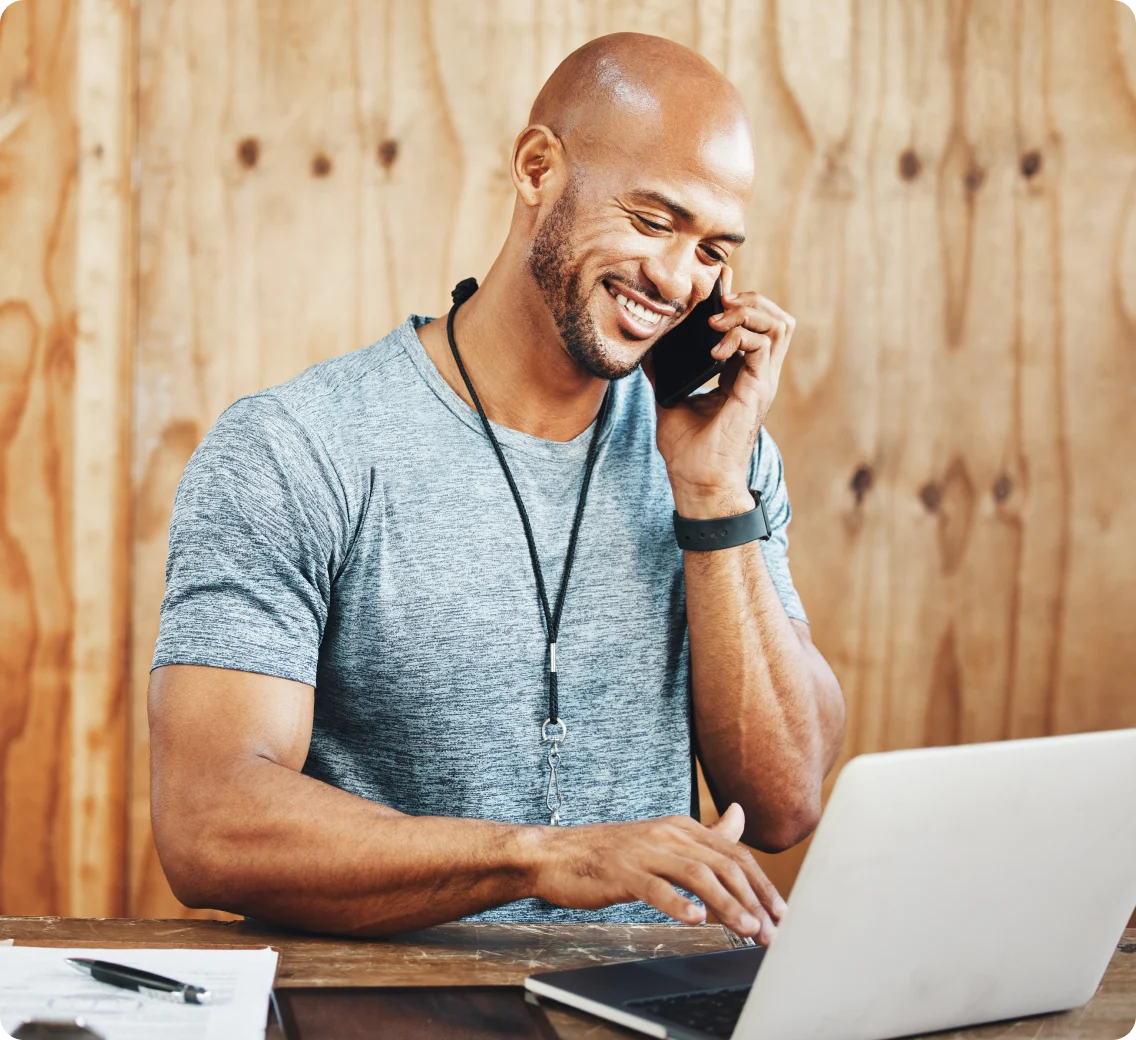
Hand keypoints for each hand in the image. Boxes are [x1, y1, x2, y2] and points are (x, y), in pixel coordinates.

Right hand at [528, 803, 785, 944]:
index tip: (780, 914)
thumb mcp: (662, 838)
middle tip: (770, 931)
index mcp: (681, 827)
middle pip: (723, 864)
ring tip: (746, 929)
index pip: (734, 853)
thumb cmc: (611, 854)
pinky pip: (655, 888)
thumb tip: (740, 814)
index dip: (761, 884)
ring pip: (697, 875)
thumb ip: (705, 832)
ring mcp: (644, 852)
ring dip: (727, 905)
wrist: (556, 854)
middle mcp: (667, 834)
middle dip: (753, 899)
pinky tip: (695, 921)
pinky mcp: (622, 872)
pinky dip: (678, 904)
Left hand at [644, 267, 795, 517]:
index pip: (752, 324)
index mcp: (741, 374)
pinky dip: (740, 335)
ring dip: (749, 312)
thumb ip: (665, 371)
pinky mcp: (758, 390)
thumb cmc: (687, 451)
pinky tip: (716, 347)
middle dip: (749, 299)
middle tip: (717, 304)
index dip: (738, 299)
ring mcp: (762, 381)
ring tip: (719, 321)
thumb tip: (647, 348)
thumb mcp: (670, 397)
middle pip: (777, 317)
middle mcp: (757, 375)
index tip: (716, 283)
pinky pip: (764, 344)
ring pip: (780, 323)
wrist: (696, 482)